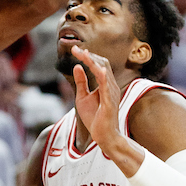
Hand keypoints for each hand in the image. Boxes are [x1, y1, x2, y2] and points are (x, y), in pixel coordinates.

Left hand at [69, 47, 143, 175]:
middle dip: (88, 56)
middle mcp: (111, 85)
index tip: (74, 50)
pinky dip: (104, 77)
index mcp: (105, 83)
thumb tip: (77, 67)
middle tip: (75, 49)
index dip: (86, 56)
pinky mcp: (110, 103)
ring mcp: (112, 93)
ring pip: (104, 72)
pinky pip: (107, 87)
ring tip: (84, 54)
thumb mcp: (83, 97)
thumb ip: (81, 82)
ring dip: (94, 62)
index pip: (97, 64)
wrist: (104, 136)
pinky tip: (99, 69)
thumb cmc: (95, 118)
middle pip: (102, 64)